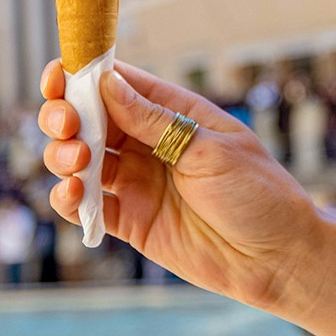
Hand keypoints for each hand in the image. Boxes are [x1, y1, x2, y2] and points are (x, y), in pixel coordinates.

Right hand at [38, 58, 322, 310]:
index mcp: (170, 112)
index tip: (57, 77)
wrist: (278, 259)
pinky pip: (87, 206)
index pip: (114, 83)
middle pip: (86, 118)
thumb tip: (106, 82)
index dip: (79, 75)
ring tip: (76, 163)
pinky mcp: (130, 221)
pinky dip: (68, 198)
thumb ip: (154, 121)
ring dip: (62, 155)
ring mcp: (136, 182)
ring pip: (78, 159)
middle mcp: (147, 143)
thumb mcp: (209, 149)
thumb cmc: (258, 192)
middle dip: (63, 115)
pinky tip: (72, 194)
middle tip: (66, 125)